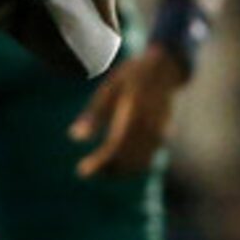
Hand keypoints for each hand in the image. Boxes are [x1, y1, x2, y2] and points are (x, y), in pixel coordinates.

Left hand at [69, 46, 185, 175]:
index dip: (99, 163)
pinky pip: (148, 157)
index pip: (115, 146)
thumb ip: (93, 114)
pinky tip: (118, 165)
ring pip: (139, 162)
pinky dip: (132, 165)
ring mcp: (158, 132)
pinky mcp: (163, 135)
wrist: (165, 68)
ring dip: (119, 170)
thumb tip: (74, 138)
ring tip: (100, 170)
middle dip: (107, 169)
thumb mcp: (108, 89)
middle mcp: (148, 126)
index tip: (82, 171)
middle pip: (127, 158)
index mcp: (132, 112)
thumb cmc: (131, 76)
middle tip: (85, 171)